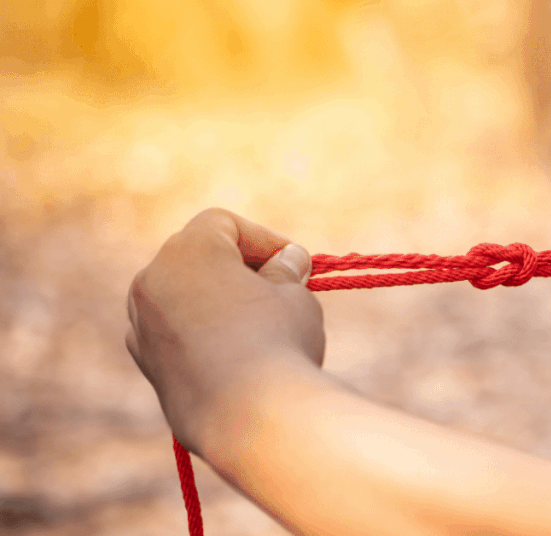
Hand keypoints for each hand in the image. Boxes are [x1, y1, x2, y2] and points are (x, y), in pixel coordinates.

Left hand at [125, 208, 324, 453]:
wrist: (251, 417)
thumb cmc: (277, 342)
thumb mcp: (294, 294)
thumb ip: (285, 271)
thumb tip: (286, 261)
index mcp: (186, 250)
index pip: (224, 225)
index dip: (266, 240)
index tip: (296, 264)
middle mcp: (152, 280)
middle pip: (197, 257)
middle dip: (239, 268)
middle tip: (283, 289)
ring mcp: (142, 326)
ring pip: (183, 297)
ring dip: (218, 302)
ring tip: (263, 326)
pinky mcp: (147, 366)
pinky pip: (175, 334)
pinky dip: (202, 335)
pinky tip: (238, 356)